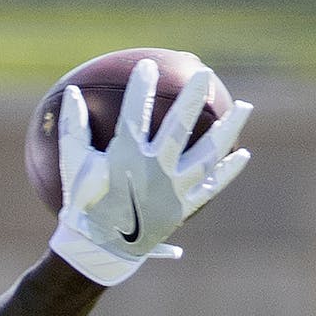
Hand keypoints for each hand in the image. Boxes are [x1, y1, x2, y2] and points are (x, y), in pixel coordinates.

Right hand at [49, 58, 252, 284]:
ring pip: (207, 155)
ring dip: (228, 129)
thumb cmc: (83, 204)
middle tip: (204, 74)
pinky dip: (228, 171)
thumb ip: (72, 128)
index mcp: (124, 158)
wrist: (100, 249)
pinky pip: (211, 186)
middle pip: (178, 127)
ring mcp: (173, 190)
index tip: (146, 66)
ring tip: (244, 106)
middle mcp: (153, 171)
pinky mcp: (185, 207)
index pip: (134, 114)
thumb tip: (70, 92)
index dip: (140, 87)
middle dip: (191, 98)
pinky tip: (242, 155)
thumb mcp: (73, 165)